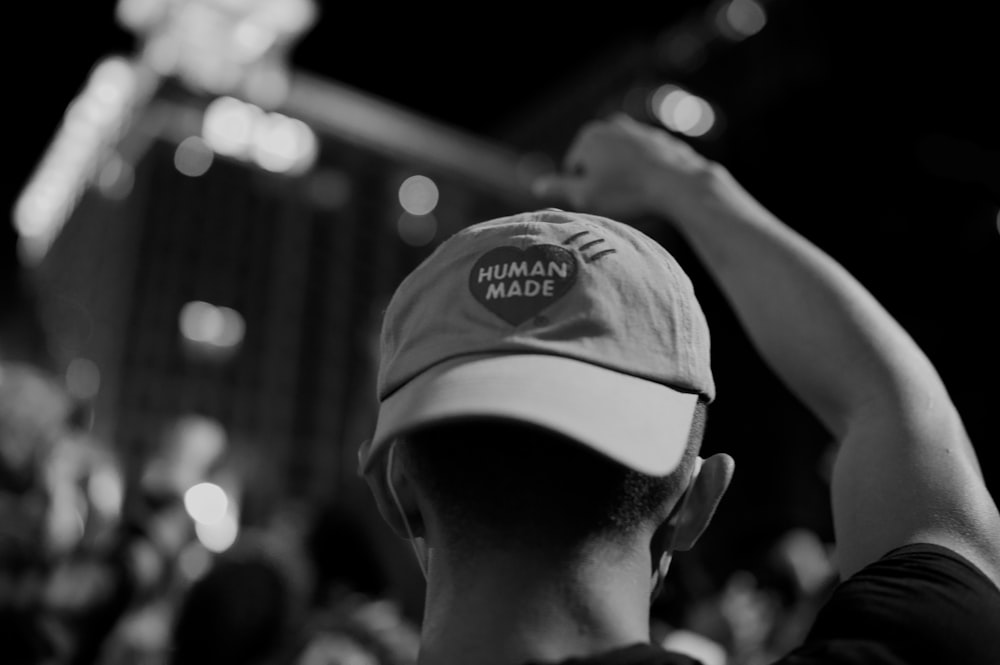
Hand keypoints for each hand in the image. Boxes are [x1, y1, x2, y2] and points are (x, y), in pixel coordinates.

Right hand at [532, 114, 723, 223]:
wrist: (679, 185)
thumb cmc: (628, 193)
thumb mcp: (586, 196)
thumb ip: (559, 188)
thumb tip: (537, 185)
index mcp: (588, 136)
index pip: (574, 171)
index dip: (585, 192)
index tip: (603, 201)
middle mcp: (612, 125)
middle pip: (597, 164)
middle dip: (604, 182)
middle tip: (619, 201)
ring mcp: (638, 130)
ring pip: (621, 163)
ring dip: (624, 179)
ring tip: (637, 197)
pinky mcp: (661, 139)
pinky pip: (644, 163)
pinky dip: (645, 176)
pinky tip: (654, 190)